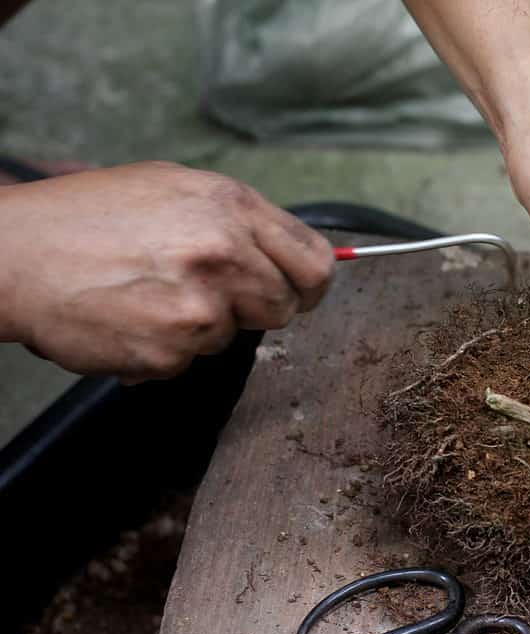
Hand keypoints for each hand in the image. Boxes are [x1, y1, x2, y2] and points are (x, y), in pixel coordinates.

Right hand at [0, 162, 333, 381]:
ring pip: (233, 336)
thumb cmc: (86, 218)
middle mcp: (224, 250)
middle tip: (205, 295)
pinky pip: (189, 361)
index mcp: (230, 205)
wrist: (13, 254)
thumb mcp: (172, 189)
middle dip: (253, 308)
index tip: (297, 293)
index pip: (314, 260)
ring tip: (148, 295)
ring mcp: (200, 303)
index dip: (308, 284)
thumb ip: (237, 221)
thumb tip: (290, 254)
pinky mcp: (172, 347)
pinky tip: (129, 318)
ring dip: (200, 327)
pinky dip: (163, 349)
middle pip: (284, 306)